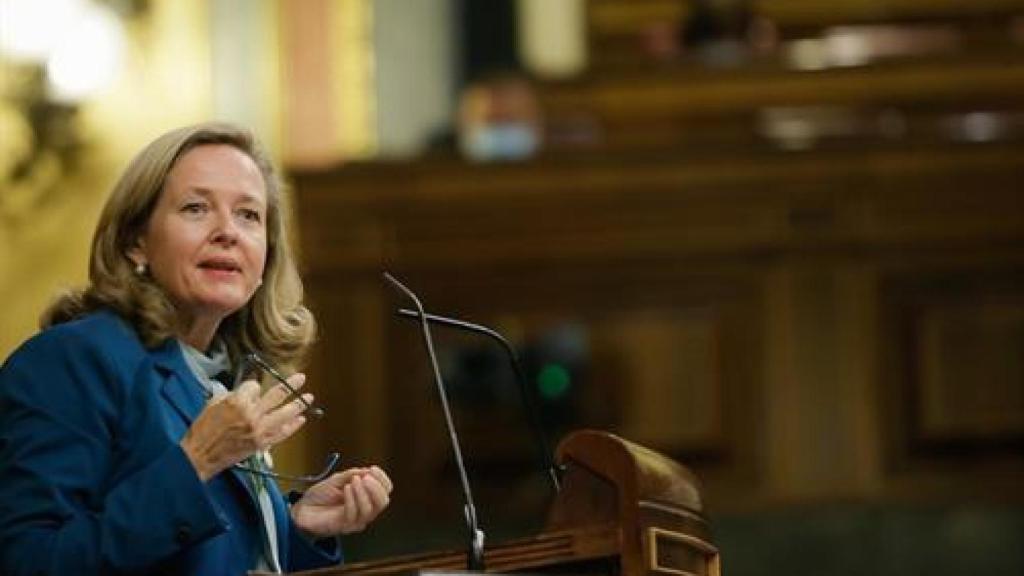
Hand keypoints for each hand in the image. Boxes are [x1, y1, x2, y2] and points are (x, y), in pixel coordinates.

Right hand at [180, 374, 311, 480]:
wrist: (199, 456)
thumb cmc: (202, 430)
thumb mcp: (213, 404)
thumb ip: (233, 395)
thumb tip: (247, 392)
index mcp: (238, 402)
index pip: (255, 386)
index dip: (253, 386)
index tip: (253, 388)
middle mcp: (252, 414)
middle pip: (277, 395)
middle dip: (291, 385)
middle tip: (301, 378)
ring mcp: (259, 429)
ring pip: (285, 414)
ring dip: (298, 404)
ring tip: (308, 398)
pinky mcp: (262, 443)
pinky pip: (282, 433)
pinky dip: (292, 426)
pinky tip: (300, 420)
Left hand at [291, 466, 392, 537]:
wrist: (302, 509)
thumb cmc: (320, 495)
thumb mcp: (337, 479)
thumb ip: (352, 474)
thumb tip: (367, 471)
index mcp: (366, 497)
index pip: (385, 491)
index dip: (382, 479)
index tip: (372, 468)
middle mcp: (365, 510)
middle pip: (383, 502)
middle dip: (376, 488)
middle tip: (364, 478)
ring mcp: (356, 520)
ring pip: (370, 510)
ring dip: (363, 493)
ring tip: (352, 482)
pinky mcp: (345, 526)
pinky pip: (354, 515)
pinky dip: (351, 500)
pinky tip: (345, 489)